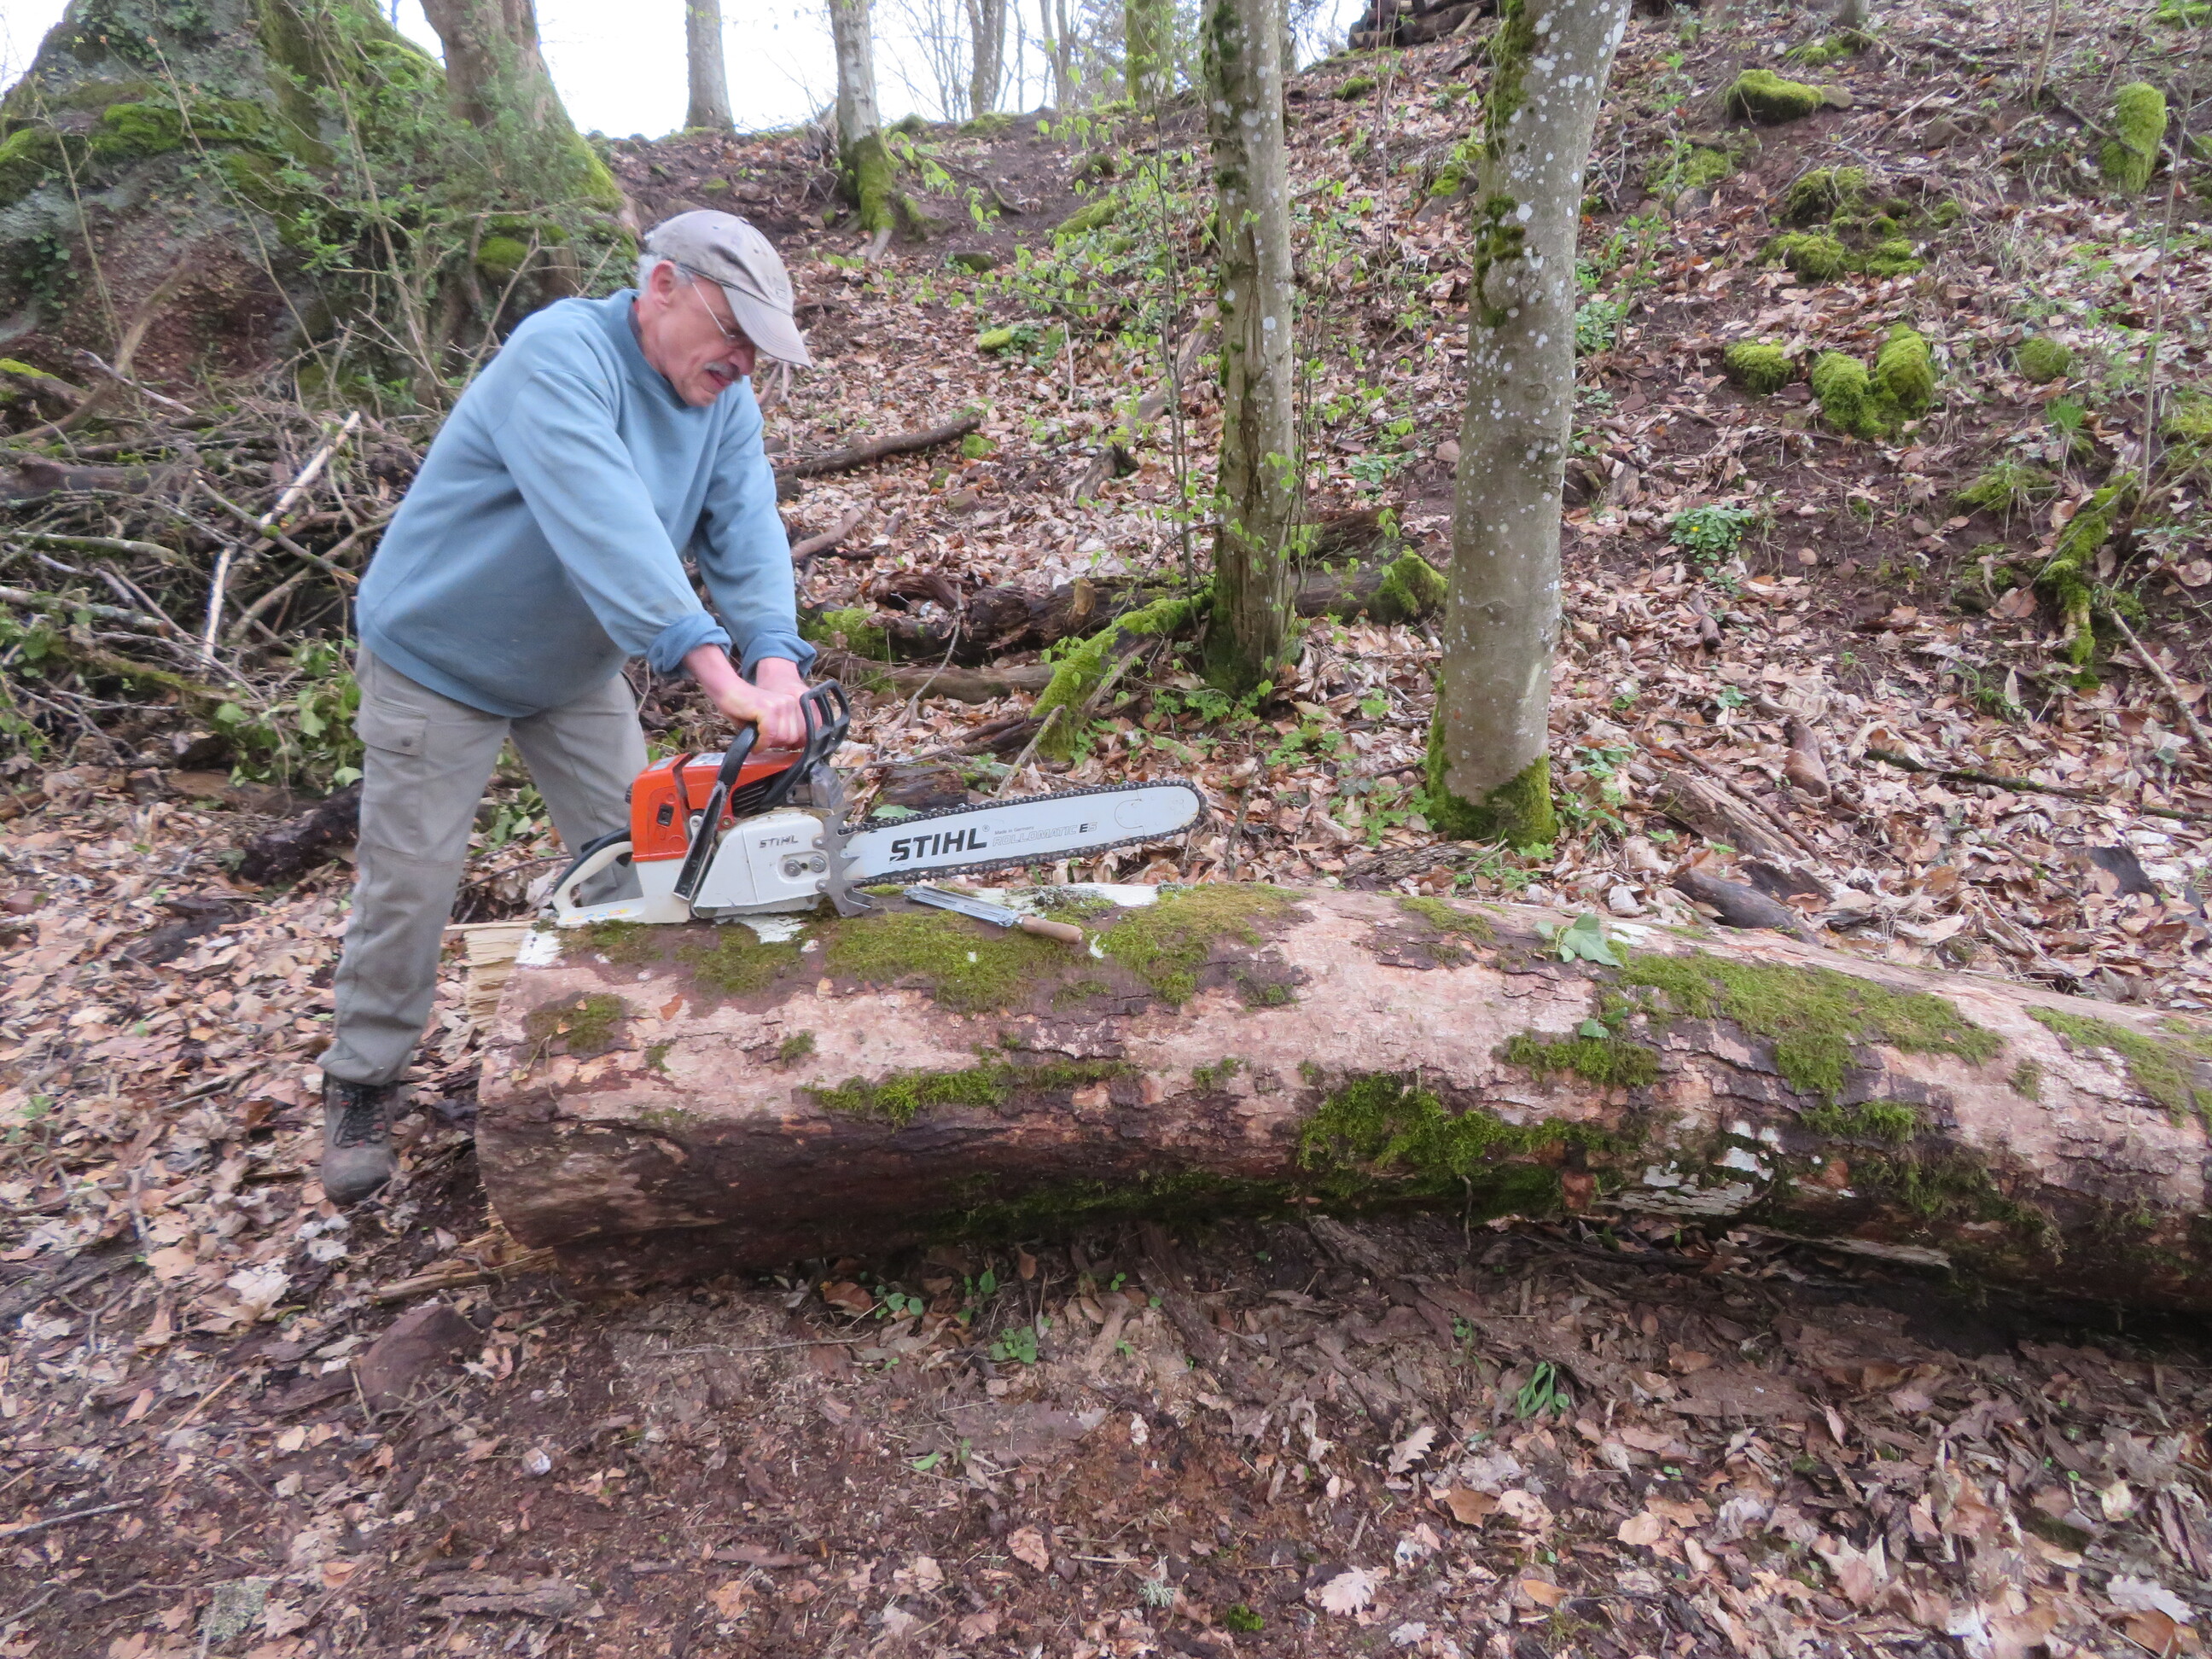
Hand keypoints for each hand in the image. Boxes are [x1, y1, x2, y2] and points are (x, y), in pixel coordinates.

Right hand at [684, 646, 807, 747]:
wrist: (728, 691)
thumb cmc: (746, 709)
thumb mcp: (771, 721)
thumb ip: (785, 730)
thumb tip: (795, 747)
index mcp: (795, 704)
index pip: (804, 733)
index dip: (788, 743)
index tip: (775, 744)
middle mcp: (792, 702)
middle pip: (793, 737)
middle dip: (777, 744)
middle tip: (762, 741)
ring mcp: (781, 704)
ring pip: (783, 737)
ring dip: (769, 744)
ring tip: (758, 740)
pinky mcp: (768, 708)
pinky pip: (770, 734)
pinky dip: (761, 743)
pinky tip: (755, 744)